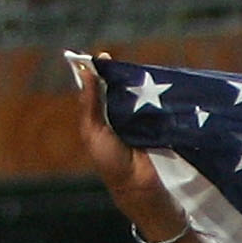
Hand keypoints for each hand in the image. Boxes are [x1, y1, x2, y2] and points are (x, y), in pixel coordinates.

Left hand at [72, 50, 178, 238]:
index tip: (102, 57)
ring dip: (135, 83)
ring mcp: (137, 119)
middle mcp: (117, 115)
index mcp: (100, 116)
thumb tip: (86, 73)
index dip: (99, 72)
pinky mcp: (155, 125)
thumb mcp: (92, 130)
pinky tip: (150, 85)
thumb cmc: (110, 162)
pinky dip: (152, 96)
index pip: (98, 88)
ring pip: (135, 94)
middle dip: (118, 74)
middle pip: (117, 87)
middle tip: (118, 62)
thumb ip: (89, 102)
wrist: (138, 185)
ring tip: (135, 71)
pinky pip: (152, 105)